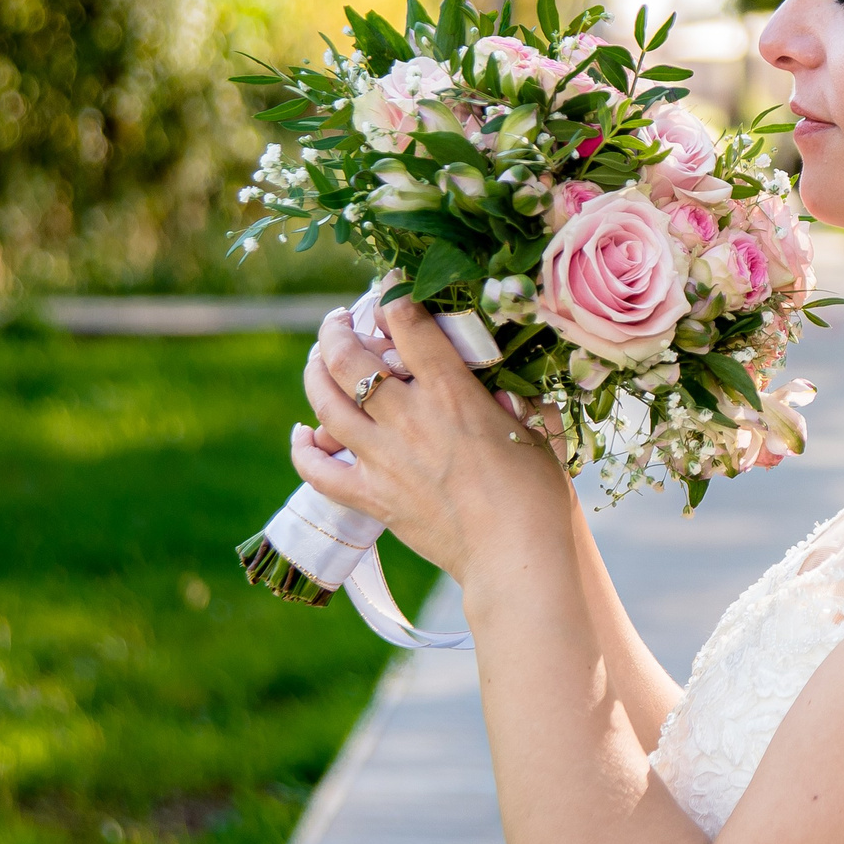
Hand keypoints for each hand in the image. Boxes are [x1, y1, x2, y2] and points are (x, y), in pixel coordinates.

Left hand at [294, 299, 576, 586]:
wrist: (519, 557)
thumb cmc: (540, 494)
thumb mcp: (537, 430)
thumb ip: (516, 401)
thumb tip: (505, 390)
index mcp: (453, 393)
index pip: (408, 324)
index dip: (393, 294)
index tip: (390, 286)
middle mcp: (409, 418)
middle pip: (348, 357)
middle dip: (336, 329)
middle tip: (339, 321)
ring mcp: (384, 459)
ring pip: (325, 404)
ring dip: (314, 374)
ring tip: (318, 362)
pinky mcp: (373, 498)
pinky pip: (318, 470)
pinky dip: (303, 449)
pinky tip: (304, 434)